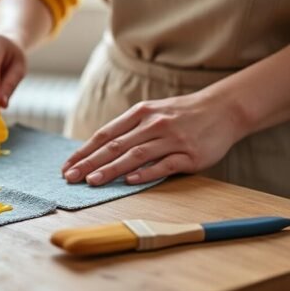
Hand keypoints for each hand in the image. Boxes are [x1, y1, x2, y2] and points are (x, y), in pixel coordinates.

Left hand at [61, 91, 243, 185]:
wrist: (224, 108)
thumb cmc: (180, 114)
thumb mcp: (152, 112)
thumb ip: (128, 129)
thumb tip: (98, 151)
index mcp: (139, 113)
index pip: (104, 134)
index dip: (83, 151)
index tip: (66, 167)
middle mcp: (153, 124)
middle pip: (115, 146)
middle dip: (89, 163)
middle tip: (71, 177)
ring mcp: (172, 139)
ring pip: (136, 155)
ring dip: (112, 169)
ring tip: (93, 181)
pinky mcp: (191, 154)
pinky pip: (165, 164)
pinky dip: (146, 172)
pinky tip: (130, 180)